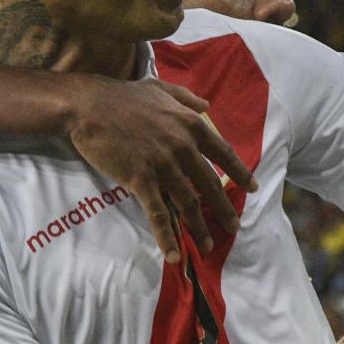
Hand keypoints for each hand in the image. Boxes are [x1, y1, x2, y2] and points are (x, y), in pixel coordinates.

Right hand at [65, 75, 257, 261]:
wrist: (91, 105)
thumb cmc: (124, 96)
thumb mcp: (161, 88)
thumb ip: (187, 97)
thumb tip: (207, 105)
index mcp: (191, 125)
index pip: (224, 154)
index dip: (240, 173)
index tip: (253, 188)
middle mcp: (183, 147)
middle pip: (210, 184)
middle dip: (223, 208)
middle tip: (234, 226)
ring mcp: (163, 165)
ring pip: (189, 203)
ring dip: (200, 228)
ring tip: (209, 245)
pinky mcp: (141, 180)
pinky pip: (159, 214)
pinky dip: (168, 237)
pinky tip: (175, 255)